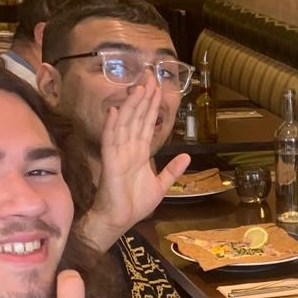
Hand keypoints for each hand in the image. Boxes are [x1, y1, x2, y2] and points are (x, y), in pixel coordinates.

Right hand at [86, 81, 191, 246]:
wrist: (120, 219)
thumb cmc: (135, 203)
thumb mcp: (161, 185)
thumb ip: (172, 170)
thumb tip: (187, 155)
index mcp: (139, 153)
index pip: (146, 124)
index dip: (151, 106)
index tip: (157, 88)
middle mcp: (128, 148)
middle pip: (136, 118)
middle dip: (143, 98)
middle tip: (150, 77)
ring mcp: (118, 153)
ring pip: (125, 124)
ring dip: (131, 106)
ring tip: (138, 87)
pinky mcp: (110, 162)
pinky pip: (110, 141)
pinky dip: (112, 126)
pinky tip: (115, 111)